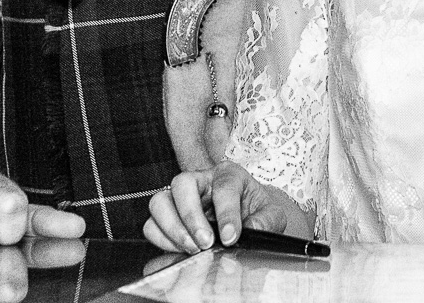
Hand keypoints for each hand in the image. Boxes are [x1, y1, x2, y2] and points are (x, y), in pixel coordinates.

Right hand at [143, 162, 293, 253]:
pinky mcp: (168, 217)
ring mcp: (180, 198)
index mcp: (228, 174)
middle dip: (191, 216)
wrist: (248, 217)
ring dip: (172, 228)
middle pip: (182, 184)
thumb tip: (252, 230)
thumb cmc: (256, 212)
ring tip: (192, 248)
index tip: (230, 237)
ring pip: (159, 202)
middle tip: (205, 243)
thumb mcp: (272, 214)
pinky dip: (162, 240)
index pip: (223, 186)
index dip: (226, 213)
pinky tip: (181, 250)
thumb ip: (266, 221)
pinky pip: (151, 225)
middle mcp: (200, 180)